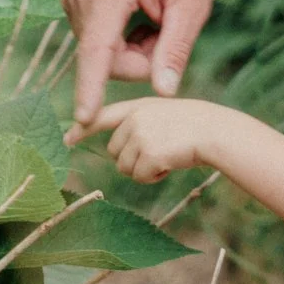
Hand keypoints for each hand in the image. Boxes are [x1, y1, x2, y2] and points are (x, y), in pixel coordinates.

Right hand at [64, 0, 219, 139]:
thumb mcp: (193, 6)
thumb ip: (175, 49)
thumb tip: (162, 91)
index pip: (97, 47)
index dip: (92, 86)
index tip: (84, 118)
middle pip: (104, 57)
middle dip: (139, 60)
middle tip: (167, 32)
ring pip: (99, 53)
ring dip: (131, 49)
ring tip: (156, 19)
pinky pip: (96, 40)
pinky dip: (121, 40)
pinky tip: (140, 17)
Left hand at [90, 97, 225, 184]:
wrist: (215, 131)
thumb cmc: (196, 126)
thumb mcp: (164, 114)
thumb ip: (139, 125)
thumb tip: (120, 156)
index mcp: (138, 106)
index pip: (103, 116)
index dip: (83, 128)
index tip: (68, 139)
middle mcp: (134, 119)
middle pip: (114, 151)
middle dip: (131, 159)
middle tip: (158, 152)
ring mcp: (140, 135)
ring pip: (124, 167)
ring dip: (143, 169)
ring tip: (166, 156)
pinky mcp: (148, 153)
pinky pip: (139, 177)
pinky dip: (154, 177)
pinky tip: (170, 165)